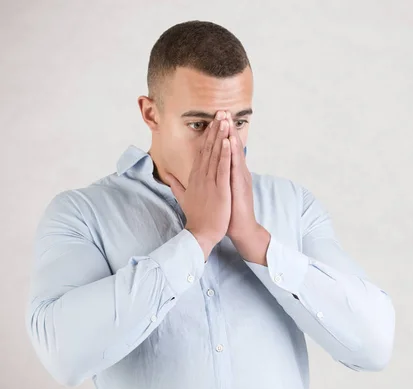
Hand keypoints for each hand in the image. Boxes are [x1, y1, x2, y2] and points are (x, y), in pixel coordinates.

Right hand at [163, 111, 231, 257]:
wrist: (200, 234)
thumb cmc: (196, 217)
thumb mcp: (183, 198)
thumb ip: (176, 185)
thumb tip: (166, 176)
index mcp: (195, 177)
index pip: (201, 152)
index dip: (207, 136)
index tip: (212, 121)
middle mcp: (201, 176)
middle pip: (208, 148)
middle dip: (214, 129)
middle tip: (220, 112)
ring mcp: (209, 181)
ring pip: (215, 154)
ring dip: (220, 135)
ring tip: (224, 119)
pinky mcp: (219, 189)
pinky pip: (222, 168)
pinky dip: (225, 154)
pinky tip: (228, 141)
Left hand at [224, 111, 269, 264]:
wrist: (241, 228)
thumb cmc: (229, 213)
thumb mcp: (219, 194)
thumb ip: (213, 182)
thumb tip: (204, 174)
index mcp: (230, 173)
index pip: (225, 150)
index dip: (220, 135)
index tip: (215, 120)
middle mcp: (237, 172)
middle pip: (231, 147)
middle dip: (227, 129)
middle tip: (223, 111)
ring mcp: (240, 177)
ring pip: (235, 152)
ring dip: (231, 135)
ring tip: (228, 120)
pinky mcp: (240, 185)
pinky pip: (235, 166)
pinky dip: (233, 153)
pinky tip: (230, 141)